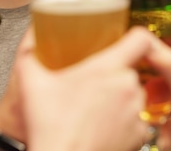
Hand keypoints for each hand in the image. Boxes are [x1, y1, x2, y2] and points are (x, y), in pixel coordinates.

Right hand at [14, 26, 152, 150]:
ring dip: (118, 95)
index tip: (125, 37)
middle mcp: (129, 89)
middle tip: (91, 80)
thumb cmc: (49, 127)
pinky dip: (121, 119)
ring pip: (133, 93)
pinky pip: (135, 118)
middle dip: (113, 71)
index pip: (142, 39)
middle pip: (131, 68)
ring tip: (92, 104)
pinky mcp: (139, 135)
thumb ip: (29, 51)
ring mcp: (136, 114)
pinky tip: (99, 123)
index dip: (135, 34)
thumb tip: (31, 36)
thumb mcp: (30, 81)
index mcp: (108, 69)